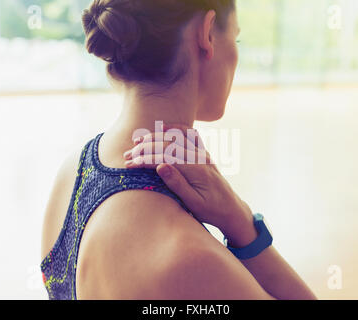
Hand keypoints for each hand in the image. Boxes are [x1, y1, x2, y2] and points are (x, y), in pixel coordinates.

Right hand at [122, 123, 255, 244]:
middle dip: (145, 149)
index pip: (166, 158)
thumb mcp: (194, 203)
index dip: (145, 160)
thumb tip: (160, 166)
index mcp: (197, 170)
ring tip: (136, 142)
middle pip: (168, 145)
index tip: (130, 164)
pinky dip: (174, 128)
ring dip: (155, 138)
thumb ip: (177, 184)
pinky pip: (189, 134)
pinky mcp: (203, 153)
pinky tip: (161, 127)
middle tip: (126, 156)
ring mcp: (203, 153)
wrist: (231, 209)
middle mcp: (200, 157)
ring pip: (176, 137)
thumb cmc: (211, 210)